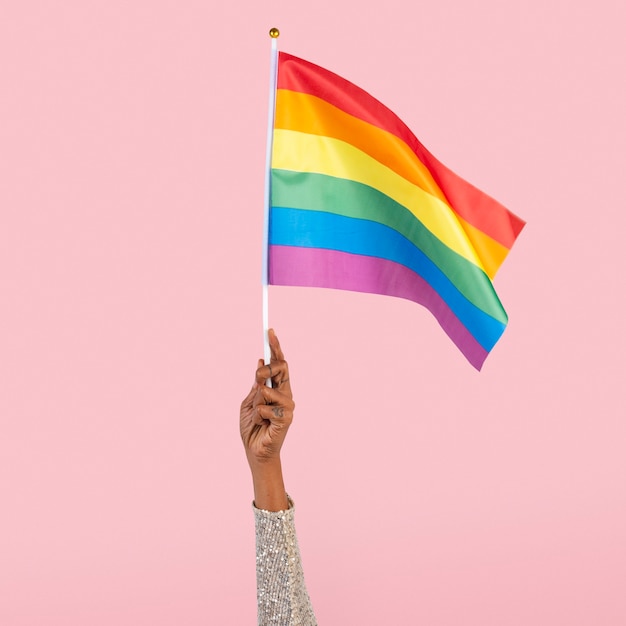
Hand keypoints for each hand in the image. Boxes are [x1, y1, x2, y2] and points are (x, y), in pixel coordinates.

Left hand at [240, 329, 294, 466]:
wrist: (255, 452)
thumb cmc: (253, 428)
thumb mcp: (249, 402)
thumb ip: (256, 385)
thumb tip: (260, 363)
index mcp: (277, 388)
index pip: (279, 363)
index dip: (275, 347)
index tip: (270, 331)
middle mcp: (285, 393)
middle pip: (282, 367)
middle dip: (267, 368)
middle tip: (257, 377)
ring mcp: (288, 406)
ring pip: (272, 388)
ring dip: (259, 398)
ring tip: (258, 413)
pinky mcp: (286, 418)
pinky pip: (268, 406)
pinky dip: (259, 413)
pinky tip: (261, 422)